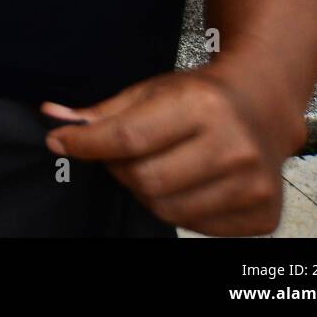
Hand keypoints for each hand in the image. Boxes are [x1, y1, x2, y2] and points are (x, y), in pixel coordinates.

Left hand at [42, 63, 301, 235]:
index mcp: (202, 106)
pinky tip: (188, 181)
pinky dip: (178, 207)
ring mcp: (252, 184)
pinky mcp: (263, 214)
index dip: (85, 143)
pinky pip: (195, 226)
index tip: (60, 141)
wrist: (263, 105)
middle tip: (123, 154)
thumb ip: (102, 111)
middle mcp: (232, 146)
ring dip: (147, 191)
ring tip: (158, 164)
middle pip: (144, 180)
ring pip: (166, 209)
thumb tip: (52, 117)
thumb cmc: (201, 95)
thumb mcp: (151, 90)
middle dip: (120, 168)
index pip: (127, 138)